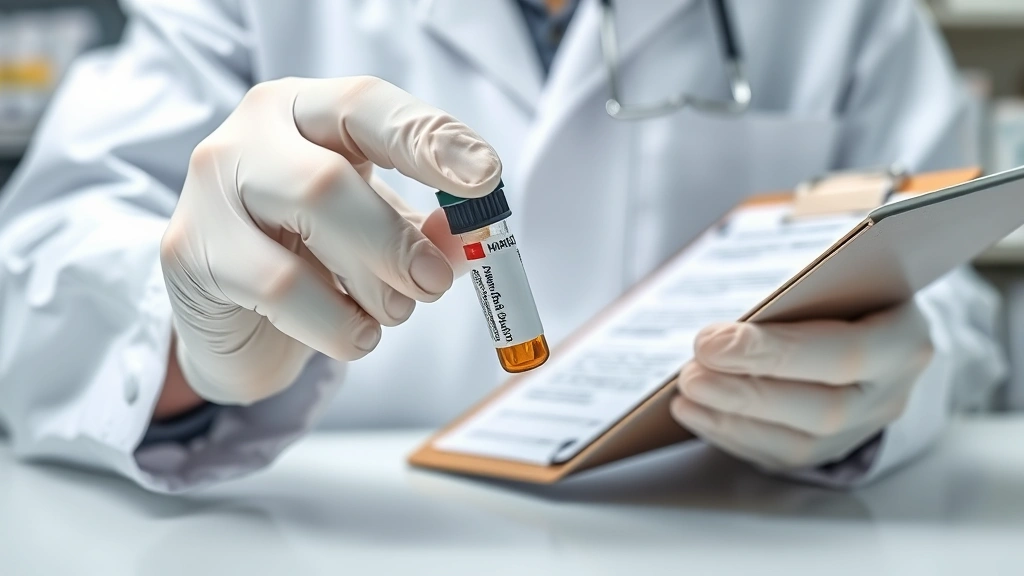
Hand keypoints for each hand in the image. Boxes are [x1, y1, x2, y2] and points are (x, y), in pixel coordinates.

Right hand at [160, 76, 499, 404]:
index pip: (365, 106)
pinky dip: (339, 326)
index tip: (486, 178)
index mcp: (305, 111)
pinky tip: (351, 333)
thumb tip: (468, 238)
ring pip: (302, 236)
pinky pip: (281, 292)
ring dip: (372, 289)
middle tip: (433, 283)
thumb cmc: (315, 258)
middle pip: (328, 181)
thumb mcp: (382, 235)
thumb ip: (427, 232)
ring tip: (391, 311)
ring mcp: (210, 192)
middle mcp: (249, 137)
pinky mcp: (190, 253)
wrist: (236, 320)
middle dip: (395, 242)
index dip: (428, 139)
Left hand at [671, 302, 933, 470]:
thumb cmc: (844, 286)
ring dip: (732, 417)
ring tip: (685, 392)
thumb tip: (731, 309)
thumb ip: (802, 282)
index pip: (844, 354)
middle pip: (822, 408)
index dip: (773, 352)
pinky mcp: (831, 451)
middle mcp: (892, 393)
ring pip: (800, 442)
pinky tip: (694, 412)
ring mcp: (864, 428)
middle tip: (690, 372)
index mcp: (905, 338)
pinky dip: (730, 434)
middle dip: (745, 392)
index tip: (709, 341)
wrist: (877, 322)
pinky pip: (780, 455)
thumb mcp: (835, 269)